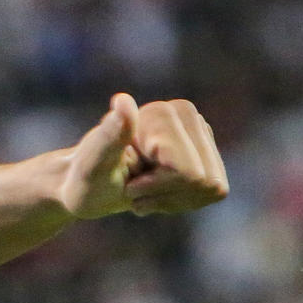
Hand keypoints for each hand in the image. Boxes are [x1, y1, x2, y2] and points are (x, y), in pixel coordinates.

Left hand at [57, 92, 229, 219]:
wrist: (91, 187)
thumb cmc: (88, 177)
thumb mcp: (93, 162)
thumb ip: (109, 136)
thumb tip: (123, 101)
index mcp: (161, 112)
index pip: (185, 172)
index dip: (154, 187)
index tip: (128, 181)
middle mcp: (187, 115)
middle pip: (201, 180)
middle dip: (164, 194)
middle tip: (134, 186)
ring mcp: (201, 133)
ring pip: (210, 186)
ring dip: (172, 199)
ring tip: (144, 188)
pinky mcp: (209, 153)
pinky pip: (214, 191)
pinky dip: (182, 201)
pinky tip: (159, 192)